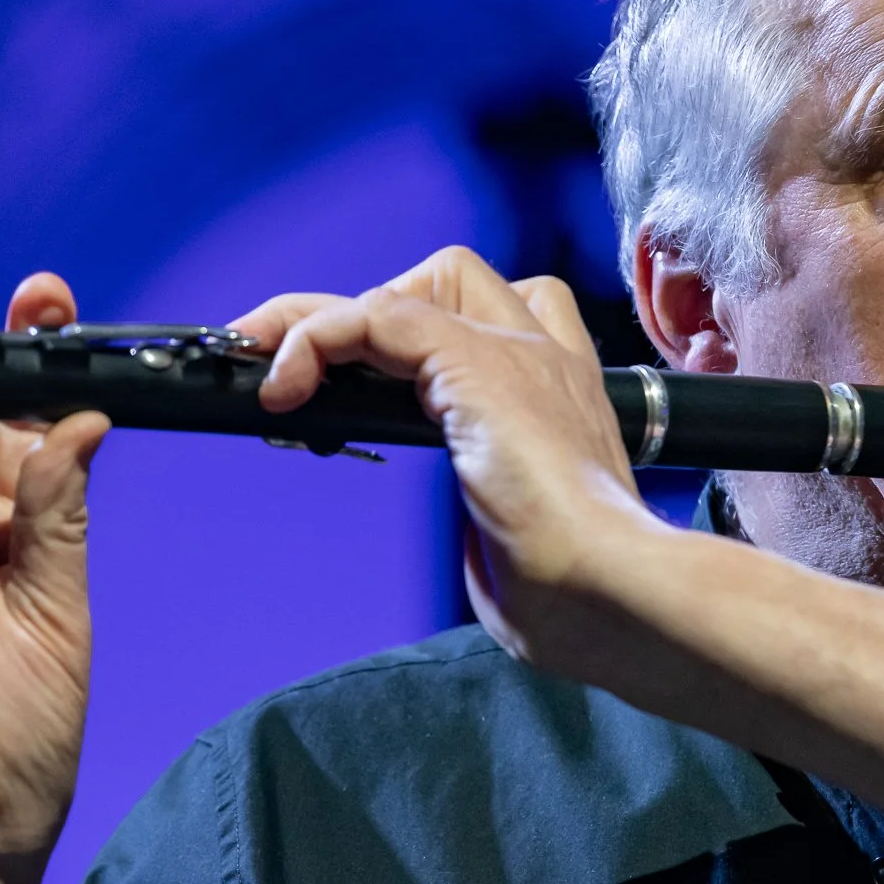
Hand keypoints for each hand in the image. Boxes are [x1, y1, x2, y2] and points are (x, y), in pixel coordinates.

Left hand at [231, 247, 664, 671]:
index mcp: (561, 403)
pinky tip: (286, 385)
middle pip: (454, 285)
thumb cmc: (574, 597)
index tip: (339, 393)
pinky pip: (375, 315)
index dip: (405, 346)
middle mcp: (546, 361)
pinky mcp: (475, 361)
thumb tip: (486, 542)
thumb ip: (493, 524)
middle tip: (301, 373)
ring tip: (272, 360)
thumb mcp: (514, 550)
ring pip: (416, 286)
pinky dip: (317, 337)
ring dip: (333, 316)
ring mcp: (516, 353)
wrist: (611, 590)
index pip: (487, 327)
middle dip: (368, 316)